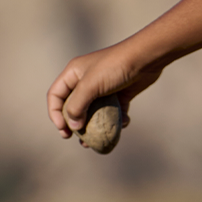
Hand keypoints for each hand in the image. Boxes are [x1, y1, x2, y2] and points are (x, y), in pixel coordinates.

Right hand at [46, 46, 163, 137]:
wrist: (145, 59)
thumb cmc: (114, 67)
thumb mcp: (90, 85)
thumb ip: (78, 106)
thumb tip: (73, 126)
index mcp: (73, 74)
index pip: (55, 96)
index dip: (55, 114)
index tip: (63, 130)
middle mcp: (86, 81)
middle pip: (74, 106)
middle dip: (74, 124)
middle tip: (74, 138)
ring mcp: (103, 88)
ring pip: (94, 112)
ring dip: (94, 127)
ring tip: (95, 142)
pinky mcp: (119, 95)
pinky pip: (113, 112)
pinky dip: (116, 120)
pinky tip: (124, 123)